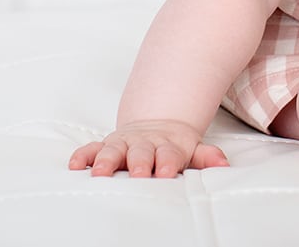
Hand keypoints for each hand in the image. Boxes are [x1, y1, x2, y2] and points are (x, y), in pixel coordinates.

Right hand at [68, 119, 229, 177]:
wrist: (155, 124)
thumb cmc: (173, 145)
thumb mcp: (192, 148)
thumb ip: (205, 156)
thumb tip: (222, 164)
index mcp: (166, 146)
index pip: (168, 155)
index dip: (168, 162)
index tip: (167, 173)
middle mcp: (143, 144)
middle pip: (140, 153)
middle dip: (139, 163)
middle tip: (138, 173)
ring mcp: (123, 144)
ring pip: (113, 150)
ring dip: (106, 160)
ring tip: (101, 172)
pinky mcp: (107, 145)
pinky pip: (92, 149)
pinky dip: (83, 155)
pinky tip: (75, 165)